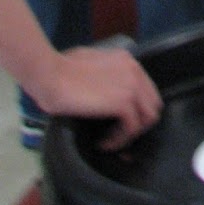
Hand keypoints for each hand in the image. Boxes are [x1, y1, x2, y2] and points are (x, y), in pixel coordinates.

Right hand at [34, 46, 161, 150]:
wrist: (50, 74)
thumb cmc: (60, 69)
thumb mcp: (90, 65)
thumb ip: (104, 74)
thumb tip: (103, 91)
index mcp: (127, 61)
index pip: (146, 89)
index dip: (136, 109)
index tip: (119, 122)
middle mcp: (135, 70)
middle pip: (152, 103)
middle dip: (137, 122)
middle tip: (118, 133)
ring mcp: (131, 86)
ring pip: (148, 117)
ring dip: (130, 133)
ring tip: (111, 140)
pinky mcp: (123, 102)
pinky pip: (132, 128)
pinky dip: (119, 140)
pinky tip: (103, 143)